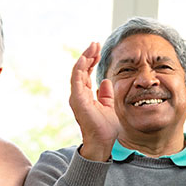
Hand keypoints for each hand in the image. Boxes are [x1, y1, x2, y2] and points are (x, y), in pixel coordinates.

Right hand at [69, 42, 119, 160]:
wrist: (103, 141)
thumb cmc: (105, 127)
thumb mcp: (109, 106)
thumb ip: (106, 94)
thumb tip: (106, 81)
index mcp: (86, 95)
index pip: (86, 73)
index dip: (91, 60)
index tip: (98, 50)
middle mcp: (79, 94)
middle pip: (81, 70)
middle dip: (88, 55)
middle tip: (95, 44)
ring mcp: (77, 97)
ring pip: (78, 72)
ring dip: (85, 58)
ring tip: (92, 47)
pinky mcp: (78, 100)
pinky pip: (76, 81)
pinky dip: (79, 68)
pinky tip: (84, 58)